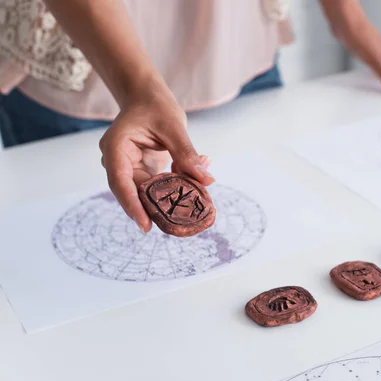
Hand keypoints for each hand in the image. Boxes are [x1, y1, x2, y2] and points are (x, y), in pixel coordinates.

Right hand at [99, 93, 213, 232]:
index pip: (121, 182)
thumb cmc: (156, 106)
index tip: (146, 225)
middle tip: (176, 225)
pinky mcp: (142, 171)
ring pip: (146, 193)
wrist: (147, 97)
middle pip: (132, 193)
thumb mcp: (174, 127)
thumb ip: (187, 154)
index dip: (132, 205)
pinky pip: (157, 186)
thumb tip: (206, 180)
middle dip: (154, 209)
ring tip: (194, 203)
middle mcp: (118, 161)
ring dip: (170, 198)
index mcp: (116, 147)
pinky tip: (196, 185)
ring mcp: (129, 168)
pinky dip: (175, 187)